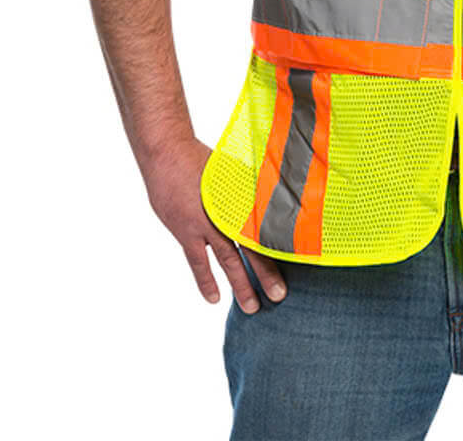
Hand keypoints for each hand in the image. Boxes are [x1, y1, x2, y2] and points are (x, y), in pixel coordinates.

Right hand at [143, 137, 287, 314]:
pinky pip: (198, 261)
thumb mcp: (233, 168)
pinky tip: (214, 298)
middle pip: (250, 249)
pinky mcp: (186, 232)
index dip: (279, 248)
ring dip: (240, 284)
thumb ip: (250, 186)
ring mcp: (204, 226)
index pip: (264, 228)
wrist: (168, 154)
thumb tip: (274, 192)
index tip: (295, 261)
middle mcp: (225, 215)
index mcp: (241, 198)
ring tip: (252, 308)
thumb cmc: (203, 157)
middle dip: (265, 274)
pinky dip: (206, 279)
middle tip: (279, 297)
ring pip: (227, 260)